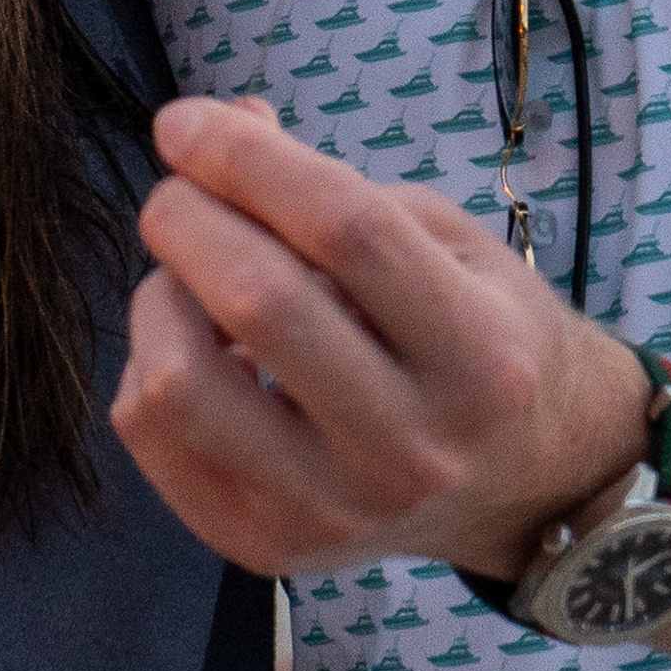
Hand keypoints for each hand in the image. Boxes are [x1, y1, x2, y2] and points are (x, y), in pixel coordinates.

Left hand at [118, 97, 651, 582]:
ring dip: (159, 298)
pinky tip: (196, 345)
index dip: (248, 158)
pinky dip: (150, 365)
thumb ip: (333, 188)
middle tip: (179, 192)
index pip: (346, 229)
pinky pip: (152, 438)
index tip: (186, 121)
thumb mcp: (448, 246)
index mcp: (480, 358)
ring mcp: (335, 513)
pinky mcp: (266, 548)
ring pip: (181, 385)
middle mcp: (411, 449)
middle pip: (260, 301)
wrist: (520, 484)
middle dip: (188, 216)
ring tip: (187, 277)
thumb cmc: (478, 340)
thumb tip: (218, 127)